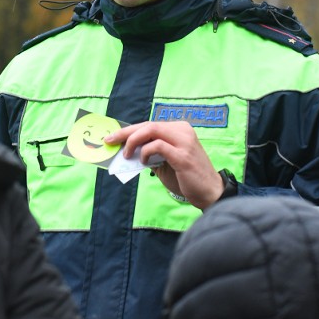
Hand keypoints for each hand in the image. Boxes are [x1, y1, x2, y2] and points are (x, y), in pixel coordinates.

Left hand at [105, 121, 223, 209]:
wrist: (209, 192)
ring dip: (133, 141)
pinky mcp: (183, 155)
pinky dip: (146, 152)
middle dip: (126, 132)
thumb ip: (151, 154)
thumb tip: (127, 150)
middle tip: (110, 140)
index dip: (130, 129)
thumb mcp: (165, 162)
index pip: (150, 125)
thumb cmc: (186, 178)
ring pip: (152, 130)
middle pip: (148, 125)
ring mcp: (184, 142)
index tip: (113, 136)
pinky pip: (158, 146)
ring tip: (126, 154)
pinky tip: (143, 161)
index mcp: (179, 129)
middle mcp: (183, 131)